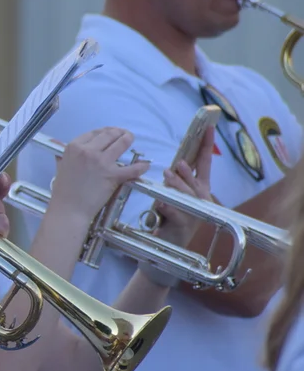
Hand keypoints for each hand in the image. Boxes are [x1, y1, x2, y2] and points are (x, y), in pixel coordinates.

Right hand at [50, 128, 148, 219]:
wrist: (69, 209)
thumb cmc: (63, 190)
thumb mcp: (60, 167)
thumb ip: (63, 156)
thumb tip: (58, 146)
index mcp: (74, 147)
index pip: (95, 132)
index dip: (105, 131)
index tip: (111, 133)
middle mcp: (88, 151)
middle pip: (110, 135)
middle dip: (119, 133)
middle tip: (124, 135)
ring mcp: (102, 162)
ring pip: (122, 144)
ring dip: (129, 140)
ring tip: (131, 140)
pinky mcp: (113, 175)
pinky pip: (132, 168)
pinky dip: (141, 166)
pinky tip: (145, 165)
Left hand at [155, 126, 215, 246]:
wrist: (170, 241)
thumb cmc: (172, 213)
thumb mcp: (174, 191)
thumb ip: (177, 178)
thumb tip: (175, 164)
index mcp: (200, 186)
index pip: (203, 163)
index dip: (206, 146)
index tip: (209, 129)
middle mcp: (201, 197)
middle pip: (195, 181)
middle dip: (187, 172)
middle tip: (177, 163)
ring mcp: (195, 211)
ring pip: (186, 195)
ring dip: (177, 185)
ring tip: (167, 175)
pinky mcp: (184, 223)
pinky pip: (176, 213)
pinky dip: (168, 207)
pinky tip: (162, 204)